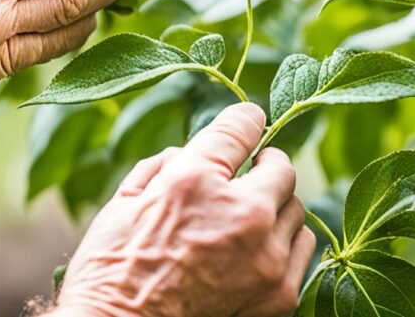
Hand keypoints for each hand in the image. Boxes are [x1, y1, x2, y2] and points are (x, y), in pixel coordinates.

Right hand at [52, 103, 315, 316]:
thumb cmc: (112, 268)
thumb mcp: (126, 199)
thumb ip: (166, 165)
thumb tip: (193, 153)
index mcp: (195, 181)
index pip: (241, 129)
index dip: (246, 120)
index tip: (249, 120)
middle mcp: (240, 214)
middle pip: (281, 169)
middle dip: (262, 169)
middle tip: (245, 177)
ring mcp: (266, 257)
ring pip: (296, 210)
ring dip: (275, 207)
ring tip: (247, 219)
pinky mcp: (279, 294)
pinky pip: (302, 250)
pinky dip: (284, 244)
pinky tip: (257, 250)